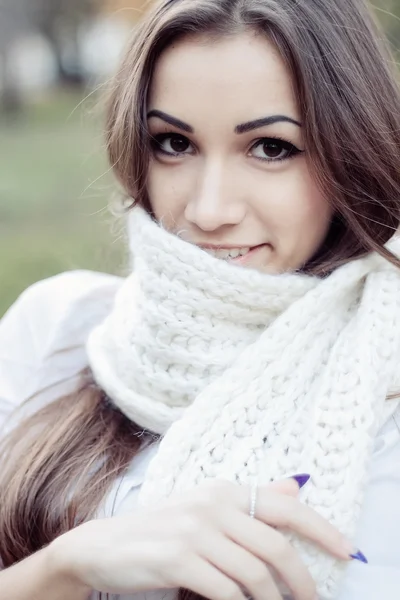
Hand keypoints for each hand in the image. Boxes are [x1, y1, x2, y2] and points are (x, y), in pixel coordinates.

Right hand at [51, 477, 353, 599]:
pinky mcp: (178, 559)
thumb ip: (252, 500)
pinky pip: (227, 592)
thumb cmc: (161, 529)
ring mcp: (194, 531)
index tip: (347, 551)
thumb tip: (296, 487)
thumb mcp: (206, 508)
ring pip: (255, 575)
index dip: (321, 528)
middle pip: (276, 546)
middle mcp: (212, 504)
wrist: (104, 545)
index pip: (284, 506)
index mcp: (223, 490)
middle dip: (303, 581)